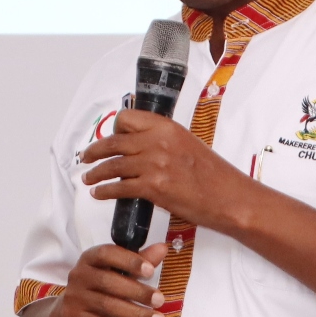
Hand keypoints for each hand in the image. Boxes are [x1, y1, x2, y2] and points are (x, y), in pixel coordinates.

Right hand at [46, 242, 169, 316]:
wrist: (68, 314)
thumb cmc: (97, 287)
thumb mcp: (113, 271)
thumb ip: (137, 261)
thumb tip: (162, 248)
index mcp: (90, 258)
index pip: (107, 253)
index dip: (129, 260)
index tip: (150, 270)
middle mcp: (80, 275)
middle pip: (109, 282)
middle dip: (137, 291)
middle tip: (160, 300)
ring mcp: (76, 297)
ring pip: (108, 306)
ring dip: (136, 314)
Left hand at [79, 108, 250, 232]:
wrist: (230, 198)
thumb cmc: (214, 176)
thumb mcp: (188, 144)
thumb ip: (163, 142)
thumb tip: (141, 148)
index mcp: (166, 127)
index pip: (127, 119)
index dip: (115, 129)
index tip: (109, 138)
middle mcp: (158, 141)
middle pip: (113, 141)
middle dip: (94, 150)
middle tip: (85, 157)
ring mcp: (154, 164)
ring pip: (112, 165)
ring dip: (95, 172)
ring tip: (88, 177)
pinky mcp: (153, 187)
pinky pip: (119, 187)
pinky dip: (104, 191)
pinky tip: (99, 193)